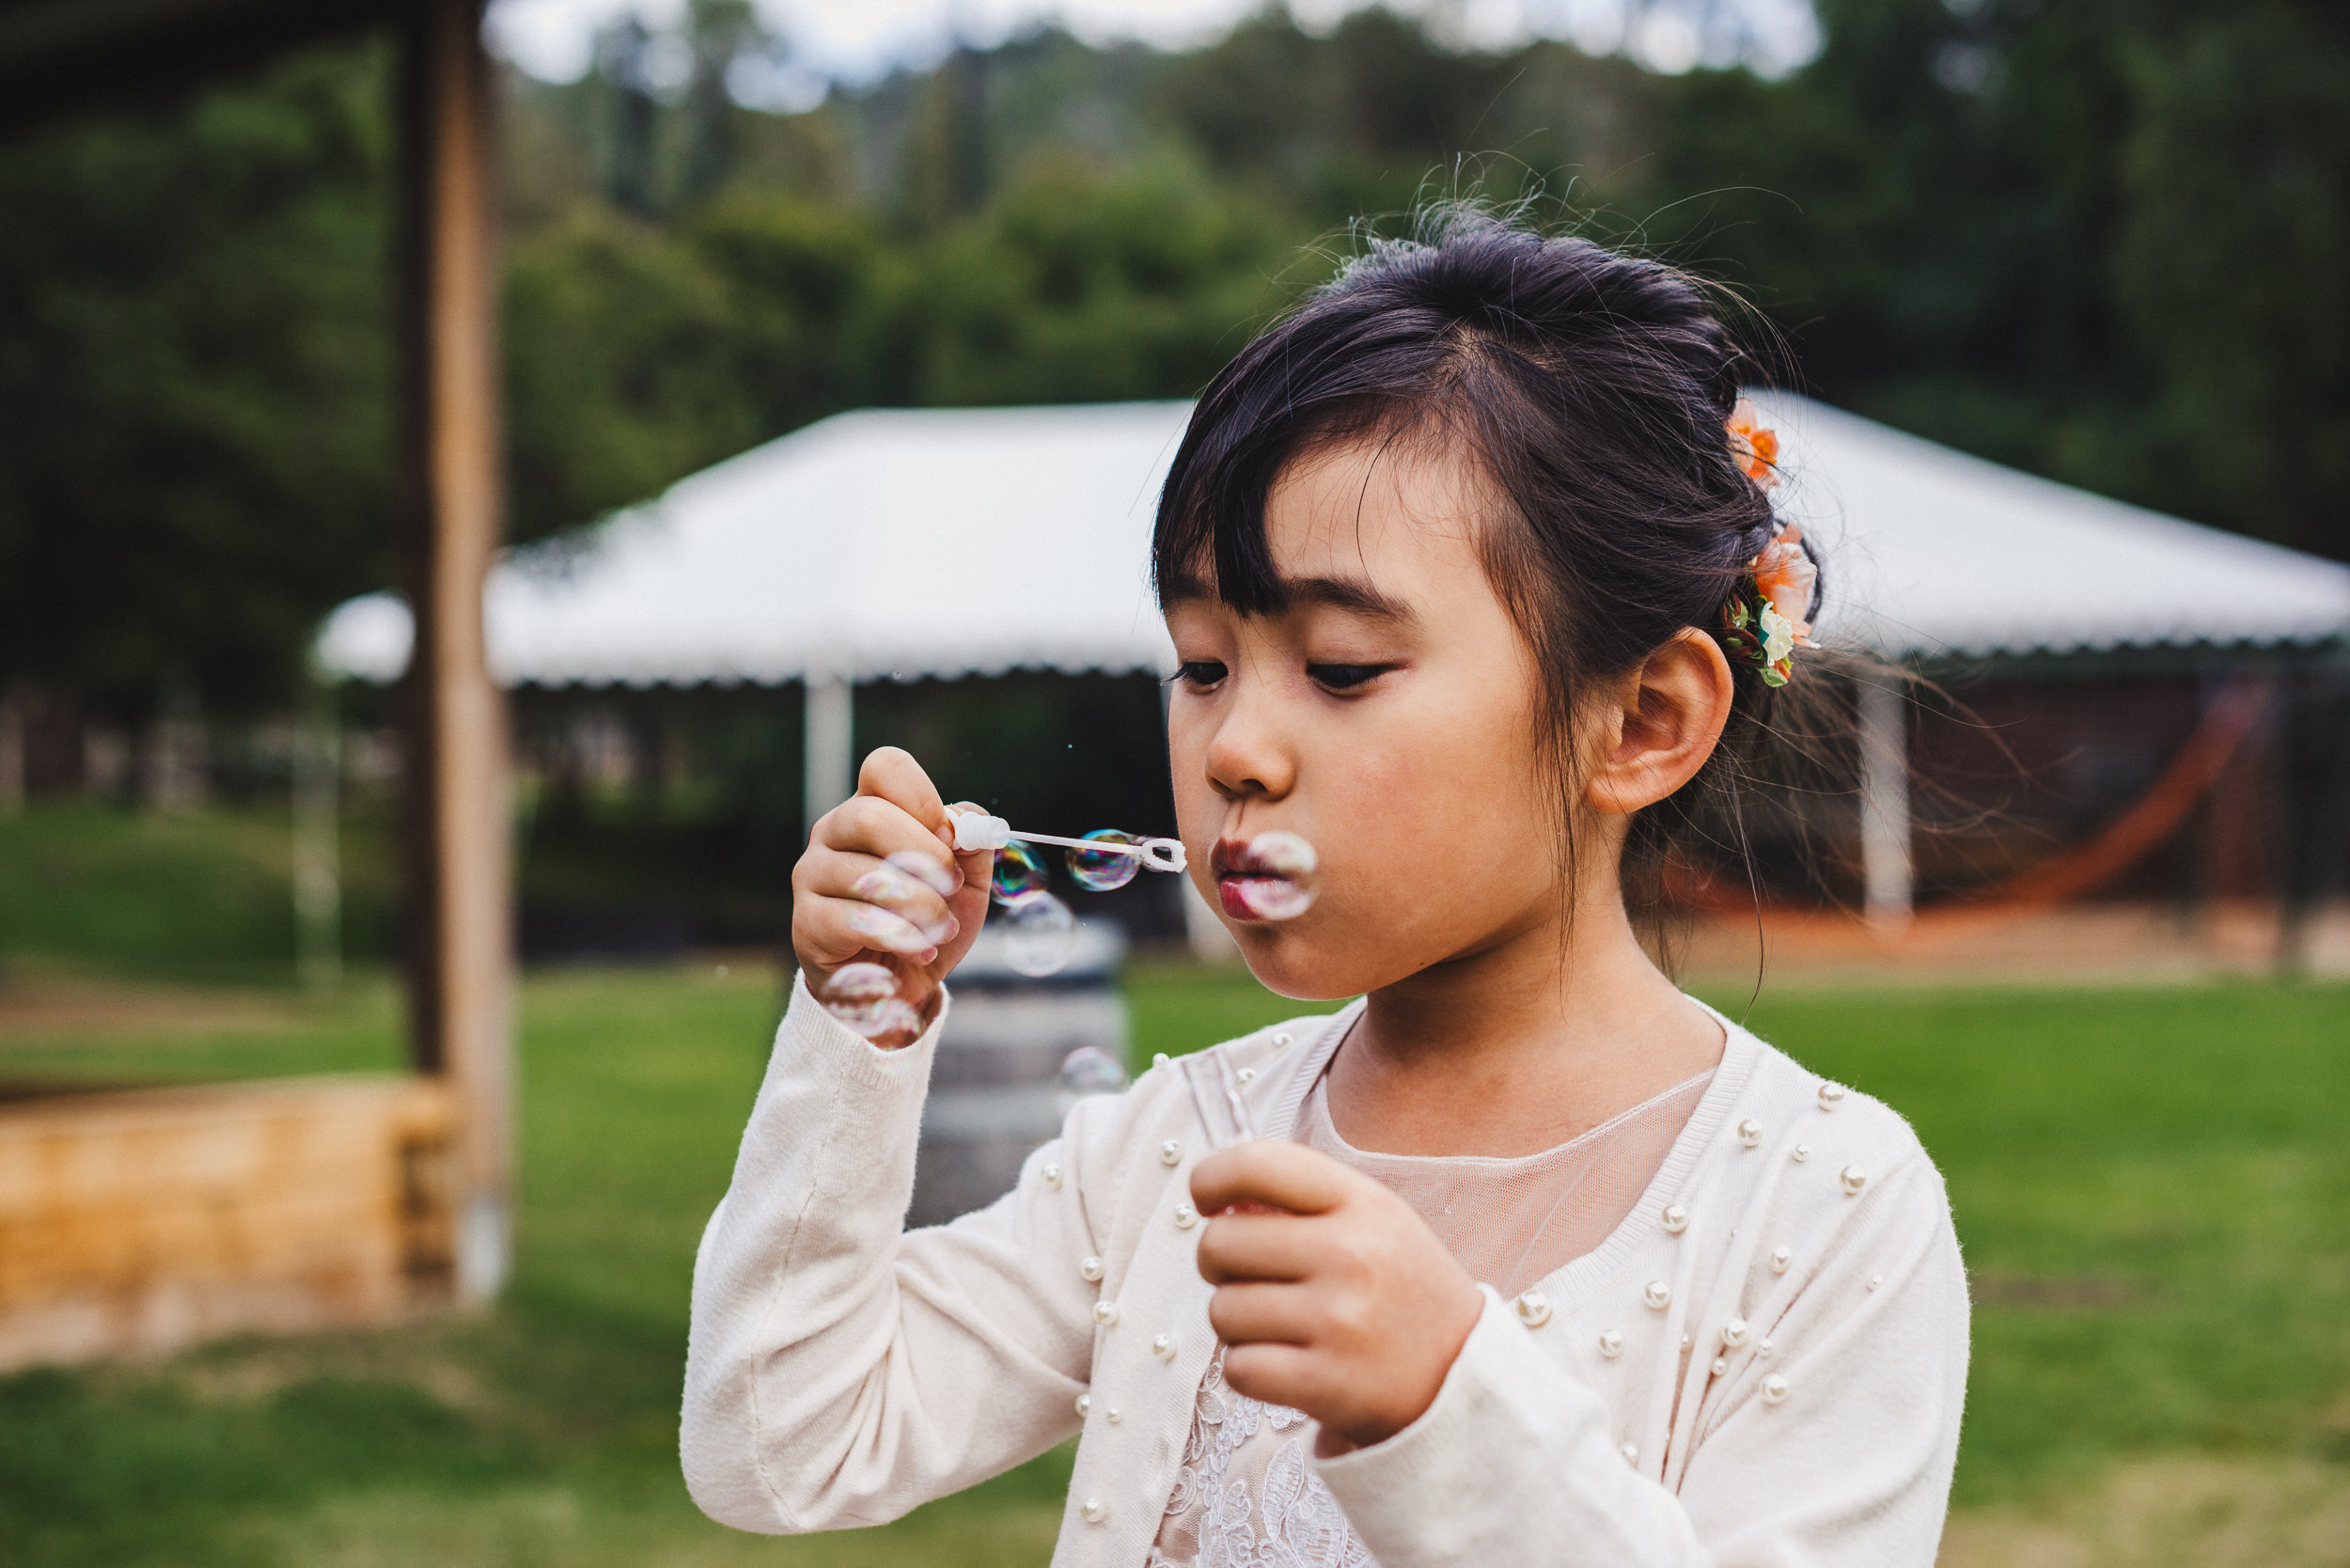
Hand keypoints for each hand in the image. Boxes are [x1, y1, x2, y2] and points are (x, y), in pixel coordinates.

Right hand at [791, 747, 993, 1040]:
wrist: (900, 984)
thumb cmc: (929, 920)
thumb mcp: (967, 884)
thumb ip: (973, 848)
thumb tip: (971, 827)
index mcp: (871, 808)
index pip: (885, 768)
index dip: (922, 798)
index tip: (949, 837)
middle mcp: (832, 832)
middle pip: (868, 817)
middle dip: (925, 855)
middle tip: (953, 887)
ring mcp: (811, 875)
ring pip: (866, 875)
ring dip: (921, 906)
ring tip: (942, 928)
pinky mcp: (807, 922)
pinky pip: (856, 921)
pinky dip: (900, 937)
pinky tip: (918, 950)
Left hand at [1191, 1141, 1482, 1455]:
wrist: (1462, 1379)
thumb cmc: (1399, 1290)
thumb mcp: (1373, 1220)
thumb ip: (1302, 1199)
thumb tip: (1214, 1198)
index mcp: (1361, 1202)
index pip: (1255, 1164)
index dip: (1210, 1178)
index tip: (1208, 1201)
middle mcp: (1351, 1254)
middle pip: (1220, 1243)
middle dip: (1220, 1264)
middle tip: (1253, 1279)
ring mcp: (1339, 1321)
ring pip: (1222, 1310)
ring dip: (1237, 1324)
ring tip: (1280, 1327)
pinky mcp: (1327, 1382)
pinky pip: (1239, 1368)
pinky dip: (1249, 1370)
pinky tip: (1285, 1364)